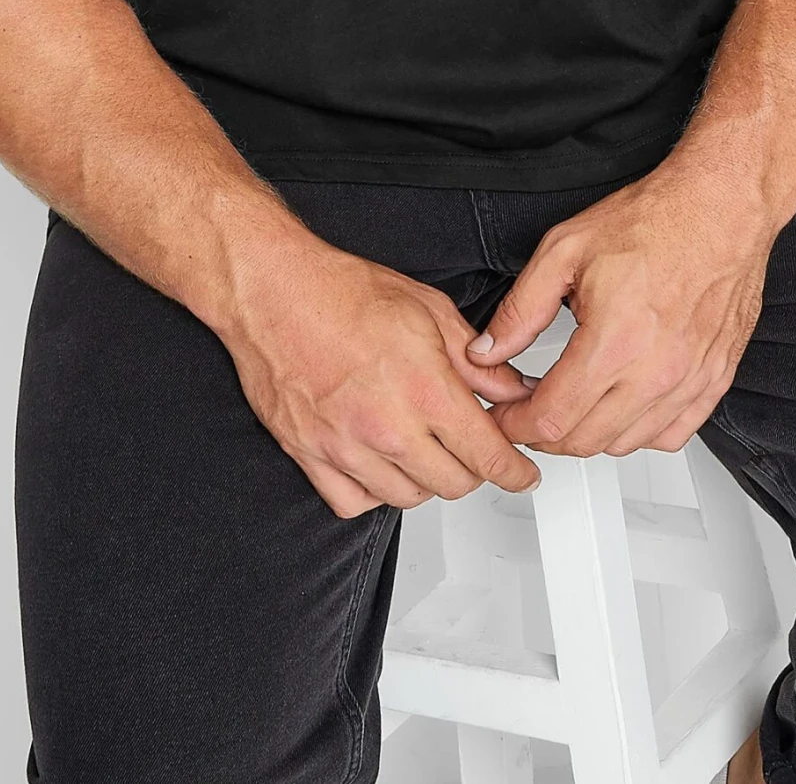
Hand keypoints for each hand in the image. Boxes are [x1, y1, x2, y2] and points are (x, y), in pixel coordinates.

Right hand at [218, 215, 543, 517]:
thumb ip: (477, 360)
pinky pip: (354, 504)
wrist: (273, 291)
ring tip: (424, 445)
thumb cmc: (343, 292)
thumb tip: (513, 389)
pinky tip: (380, 462)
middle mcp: (386, 427)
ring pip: (408, 498)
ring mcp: (345, 448)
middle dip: (474, 469)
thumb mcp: (429, 309)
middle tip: (472, 446)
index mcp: (423, 388)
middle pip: (453, 484)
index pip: (486, 455)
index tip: (522, 475)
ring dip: (426, 478)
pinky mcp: (309, 456)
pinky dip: (374, 491)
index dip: (514, 472)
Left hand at [466, 165, 776, 456]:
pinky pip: (670, 435)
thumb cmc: (653, 220)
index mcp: (616, 341)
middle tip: (529, 408)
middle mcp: (657, 371)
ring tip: (572, 402)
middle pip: (585, 440)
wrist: (720, 207)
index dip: (516, 424)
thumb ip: (520, 309)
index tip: (505, 415)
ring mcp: (690, 381)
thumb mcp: (565, 250)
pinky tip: (621, 405)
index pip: (552, 416)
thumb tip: (487, 351)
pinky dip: (638, 432)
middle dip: (545, 432)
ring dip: (589, 434)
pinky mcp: (715, 380)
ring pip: (626, 443)